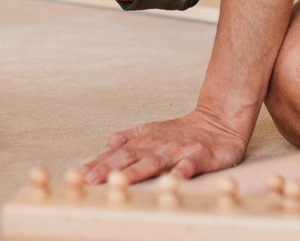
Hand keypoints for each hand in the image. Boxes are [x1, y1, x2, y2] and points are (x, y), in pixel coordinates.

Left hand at [83, 106, 250, 184]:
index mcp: (145, 141)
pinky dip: (183, 171)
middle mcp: (158, 145)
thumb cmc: (182, 132)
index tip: (80, 175)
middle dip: (109, 170)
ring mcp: (178, 151)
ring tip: (120, 181)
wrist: (219, 119)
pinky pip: (191, 164)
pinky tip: (175, 179)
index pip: (117, 154)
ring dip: (136, 172)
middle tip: (90, 180)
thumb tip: (104, 148)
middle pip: (130, 158)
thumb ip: (128, 140)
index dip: (99, 164)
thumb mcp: (151, 132)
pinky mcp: (201, 155)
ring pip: (155, 162)